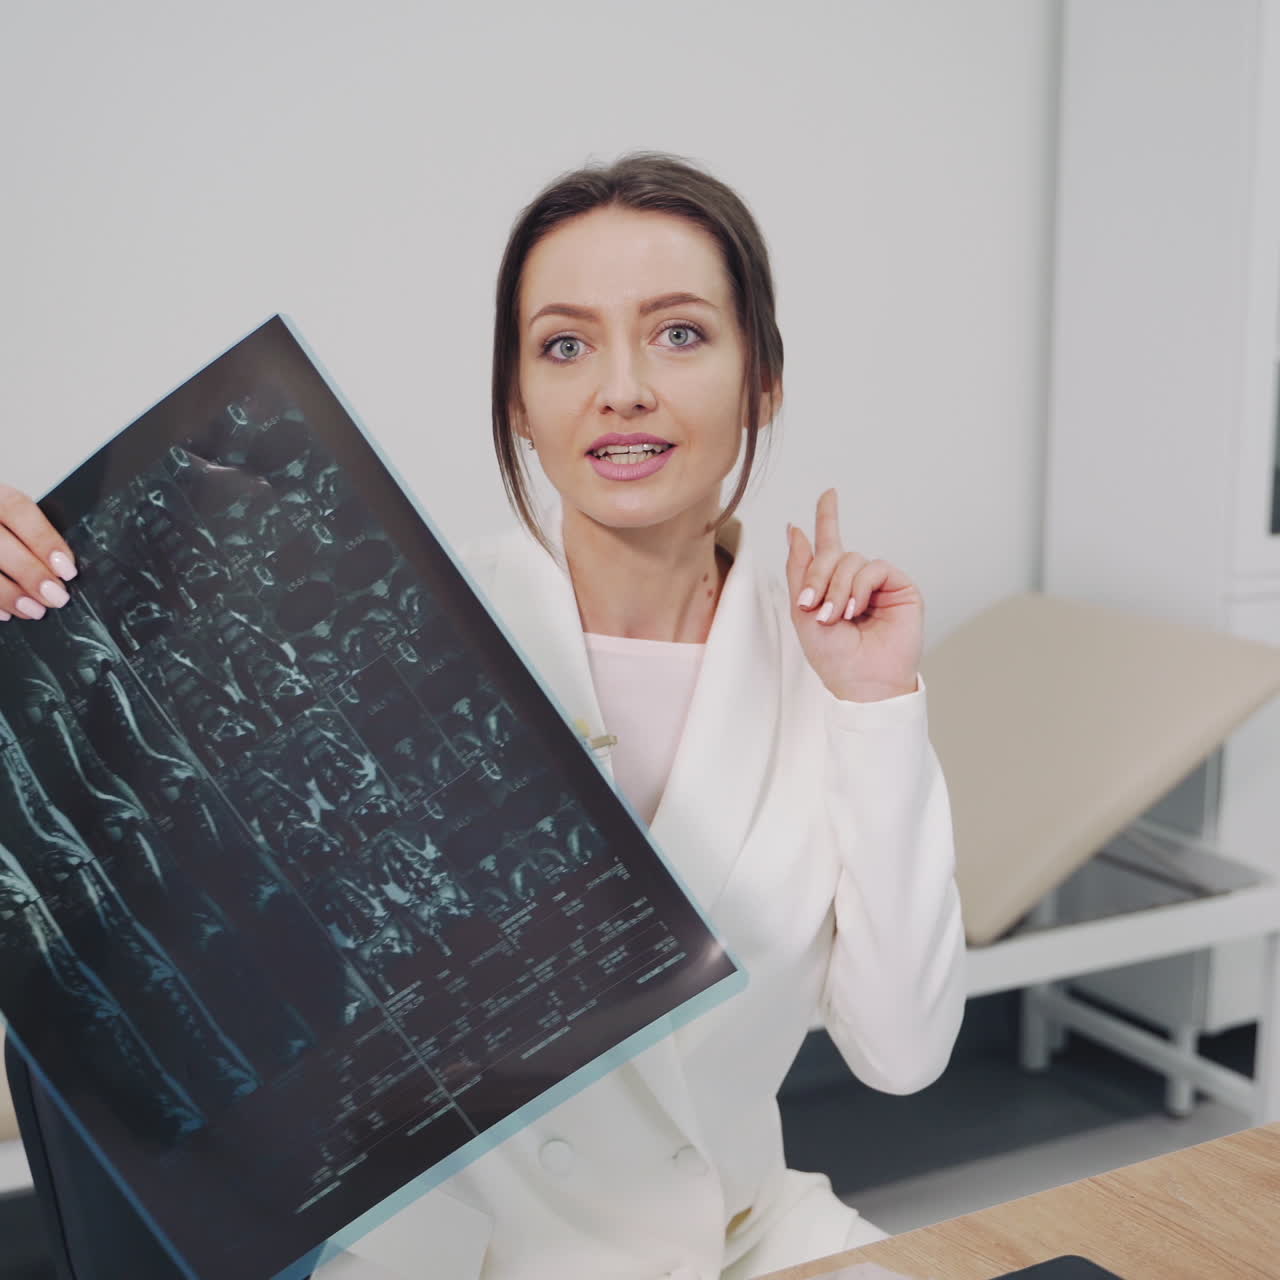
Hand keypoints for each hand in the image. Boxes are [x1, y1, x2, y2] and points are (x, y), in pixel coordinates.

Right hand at [0, 485, 77, 620]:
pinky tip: (6, 613)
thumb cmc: (1, 524)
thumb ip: (30, 532)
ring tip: (35, 610)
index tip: (67, 569)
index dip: (45, 540)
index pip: (17, 509)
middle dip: (31, 574)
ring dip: (9, 595)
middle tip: (56, 596)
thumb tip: (63, 566)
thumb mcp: (10, 514)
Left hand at [785, 488, 922, 701]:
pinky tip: (855, 609)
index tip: (829, 493)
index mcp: (832, 585)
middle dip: (818, 577)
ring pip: (851, 559)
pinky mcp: (900, 587)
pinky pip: (873, 568)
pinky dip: (859, 586)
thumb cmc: (832, 656)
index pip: (830, 544)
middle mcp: (856, 580)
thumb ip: (799, 568)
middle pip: (833, 553)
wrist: (861, 681)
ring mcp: (879, 583)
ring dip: (837, 587)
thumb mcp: (802, 611)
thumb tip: (795, 528)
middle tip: (812, 606)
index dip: (828, 517)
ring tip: (836, 616)